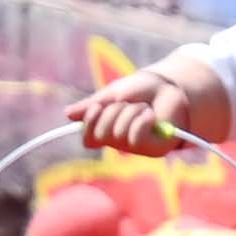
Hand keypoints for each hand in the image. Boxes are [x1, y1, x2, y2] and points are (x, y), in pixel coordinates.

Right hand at [73, 63, 221, 154]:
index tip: (95, 106)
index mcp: (108, 131)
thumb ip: (92, 105)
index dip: (88, 124)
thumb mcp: (112, 94)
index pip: (88, 139)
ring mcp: (136, 147)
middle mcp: (119, 143)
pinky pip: (136, 137)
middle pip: (101, 135)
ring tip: (143, 107)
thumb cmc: (140, 91)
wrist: (168, 87)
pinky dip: (142, 120)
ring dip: (131, 112)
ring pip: (119, 133)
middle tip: (127, 103)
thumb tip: (68, 114)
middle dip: (112, 112)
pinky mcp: (153, 148)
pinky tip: (151, 115)